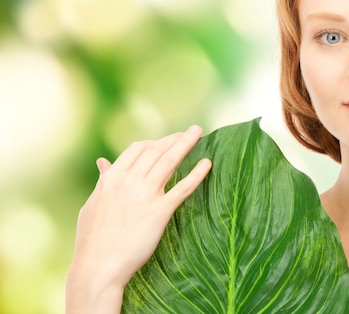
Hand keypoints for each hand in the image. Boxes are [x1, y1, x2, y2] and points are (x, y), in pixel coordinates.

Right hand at [66, 125, 210, 313]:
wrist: (97, 267)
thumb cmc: (92, 239)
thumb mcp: (92, 204)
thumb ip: (103, 181)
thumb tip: (103, 162)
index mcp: (112, 178)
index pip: (138, 149)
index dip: (156, 142)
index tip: (167, 141)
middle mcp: (128, 181)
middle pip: (156, 150)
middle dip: (175, 138)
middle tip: (191, 132)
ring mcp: (144, 195)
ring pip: (169, 161)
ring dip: (186, 143)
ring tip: (199, 133)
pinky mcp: (159, 212)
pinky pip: (182, 188)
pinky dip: (196, 174)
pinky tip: (207, 164)